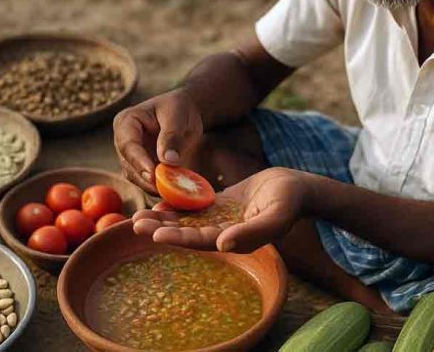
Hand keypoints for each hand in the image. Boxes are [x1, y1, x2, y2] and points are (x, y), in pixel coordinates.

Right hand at [113, 89, 202, 193]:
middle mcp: (123, 141)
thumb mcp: (177, 117)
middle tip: (165, 189)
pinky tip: (172, 191)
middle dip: (146, 178)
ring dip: (152, 186)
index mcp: (126, 122)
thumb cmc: (179, 109)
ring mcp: (130, 156)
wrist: (184, 113)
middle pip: (128, 164)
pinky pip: (145, 181)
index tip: (153, 175)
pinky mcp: (140, 168)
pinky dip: (158, 187)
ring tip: (172, 190)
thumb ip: (172, 137)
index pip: (128, 145)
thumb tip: (168, 160)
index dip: (139, 161)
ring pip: (135, 177)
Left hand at [131, 167, 309, 252]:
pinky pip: (196, 206)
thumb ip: (250, 233)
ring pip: (187, 220)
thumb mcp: (274, 218)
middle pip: (187, 233)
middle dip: (162, 228)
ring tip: (138, 215)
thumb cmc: (290, 203)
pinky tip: (158, 200)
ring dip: (164, 218)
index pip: (200, 241)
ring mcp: (222, 219)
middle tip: (135, 223)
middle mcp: (224, 233)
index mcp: (234, 240)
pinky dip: (178, 204)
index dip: (178, 237)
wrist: (299, 188)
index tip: (155, 234)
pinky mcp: (222, 204)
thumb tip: (223, 245)